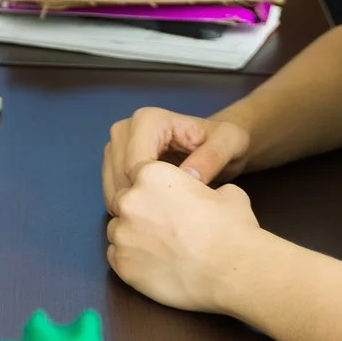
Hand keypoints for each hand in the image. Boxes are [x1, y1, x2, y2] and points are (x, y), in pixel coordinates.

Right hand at [104, 105, 252, 208]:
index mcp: (149, 120)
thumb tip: (189, 178)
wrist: (217, 142)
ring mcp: (117, 145)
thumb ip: (211, 158)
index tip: (179, 210)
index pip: (135, 164)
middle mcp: (126, 128)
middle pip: (119, 174)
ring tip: (165, 219)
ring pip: (112, 184)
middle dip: (142, 201)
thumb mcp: (229, 144)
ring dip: (134, 206)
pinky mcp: (114, 161)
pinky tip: (153, 215)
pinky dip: (130, 206)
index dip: (153, 191)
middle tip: (173, 220)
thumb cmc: (224, 141)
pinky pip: (112, 189)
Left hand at [105, 161, 264, 313]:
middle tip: (165, 227)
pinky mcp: (121, 265)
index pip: (138, 175)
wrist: (231, 270)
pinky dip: (131, 259)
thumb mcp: (226, 193)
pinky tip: (154, 264)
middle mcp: (129, 200)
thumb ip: (204, 187)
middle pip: (124, 201)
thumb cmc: (231, 229)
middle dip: (140, 211)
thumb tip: (208, 193)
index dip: (153, 189)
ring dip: (133, 236)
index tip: (167, 202)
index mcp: (151, 175)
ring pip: (118, 230)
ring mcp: (122, 234)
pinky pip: (116, 257)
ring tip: (160, 248)